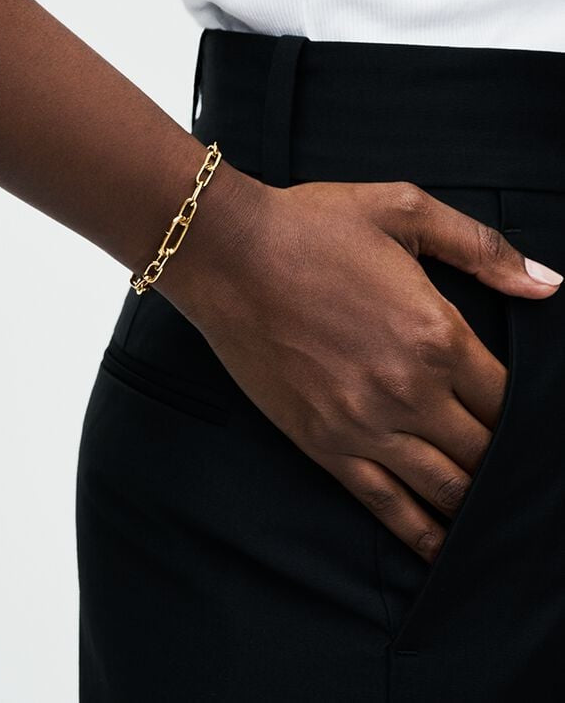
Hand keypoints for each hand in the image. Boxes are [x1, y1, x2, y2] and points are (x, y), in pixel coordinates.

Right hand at [172, 174, 562, 562]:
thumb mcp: (403, 211)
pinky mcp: (322, 442)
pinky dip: (420, 533)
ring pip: (445, 487)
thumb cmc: (311, 227)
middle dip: (506, 461)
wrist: (227, 256)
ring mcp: (363, 423)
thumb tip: (548, 286)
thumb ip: (482, 248)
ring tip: (492, 513)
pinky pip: (383, 503)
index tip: (532, 424)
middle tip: (518, 471)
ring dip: (474, 502)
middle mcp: (408, 390)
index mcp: (438, 333)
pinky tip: (442, 548)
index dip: (530, 417)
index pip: (511, 400)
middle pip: (485, 450)